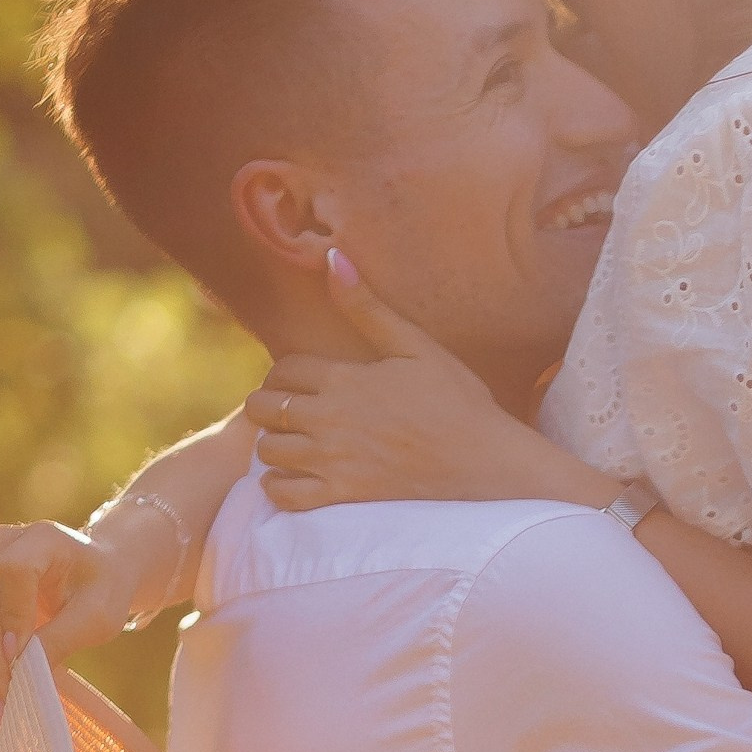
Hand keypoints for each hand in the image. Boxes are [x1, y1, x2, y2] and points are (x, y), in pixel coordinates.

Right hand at [0, 512, 175, 720]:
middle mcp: (2, 544)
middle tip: (4, 705)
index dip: (11, 614)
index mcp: (41, 538)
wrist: (94, 573)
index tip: (18, 657)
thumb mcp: (99, 616)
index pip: (12, 571)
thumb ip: (63, 637)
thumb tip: (24, 671)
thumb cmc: (103, 590)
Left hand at [244, 256, 554, 511]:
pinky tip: (297, 476)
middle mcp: (330, 418)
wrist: (487, 462)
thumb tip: (332, 257)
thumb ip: (368, 308)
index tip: (298, 382)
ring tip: (294, 442)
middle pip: (264, 407)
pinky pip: (283, 494)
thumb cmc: (459, 402)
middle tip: (290, 410)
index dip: (284, 374)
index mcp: (345, 379)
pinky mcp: (343, 494)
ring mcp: (334, 459)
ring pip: (267, 450)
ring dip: (274, 444)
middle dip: (269, 405)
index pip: (283, 369)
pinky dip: (279, 486)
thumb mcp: (417, 347)